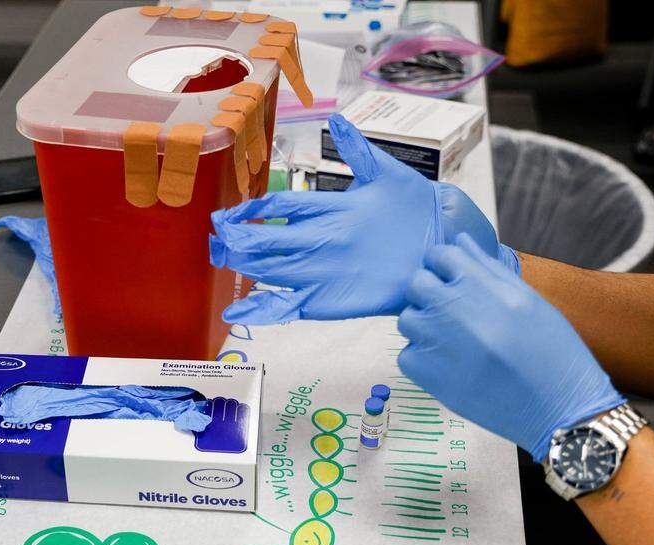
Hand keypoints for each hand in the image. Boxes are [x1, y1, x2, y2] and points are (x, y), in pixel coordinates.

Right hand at [209, 114, 517, 324]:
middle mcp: (317, 242)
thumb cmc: (412, 210)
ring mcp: (319, 272)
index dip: (254, 209)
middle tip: (216, 240)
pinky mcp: (326, 300)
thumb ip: (359, 151)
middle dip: (241, 240)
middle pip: (270, 241)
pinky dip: (264, 310)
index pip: (282, 208)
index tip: (228, 213)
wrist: (437, 247)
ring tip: (222, 265)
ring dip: (247, 268)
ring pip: (274, 270)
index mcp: (327, 212)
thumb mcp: (387, 175)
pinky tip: (239, 314)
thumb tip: (336, 120)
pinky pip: (290, 306)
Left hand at [397, 235, 624, 460]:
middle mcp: (453, 308)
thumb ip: (488, 268)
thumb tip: (460, 240)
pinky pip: (408, 354)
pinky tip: (454, 366)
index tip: (452, 279)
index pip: (439, 255)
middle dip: (430, 293)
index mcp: (482, 285)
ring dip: (425, 326)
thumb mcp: (528, 301)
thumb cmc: (550, 351)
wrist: (558, 408)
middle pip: (416, 284)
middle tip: (454, 313)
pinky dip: (424, 359)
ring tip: (459, 343)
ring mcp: (435, 341)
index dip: (445, 266)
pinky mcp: (425, 373)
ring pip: (408, 319)